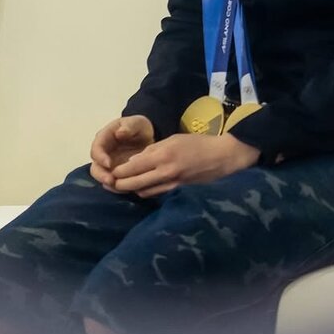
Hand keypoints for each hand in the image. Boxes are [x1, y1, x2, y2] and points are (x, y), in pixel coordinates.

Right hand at [90, 115, 155, 191]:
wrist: (146, 137)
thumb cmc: (138, 128)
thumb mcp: (136, 123)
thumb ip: (128, 127)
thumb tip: (120, 133)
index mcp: (104, 138)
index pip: (96, 148)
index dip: (100, 157)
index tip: (109, 163)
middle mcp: (103, 153)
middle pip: (96, 167)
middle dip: (101, 175)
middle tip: (110, 181)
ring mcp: (108, 165)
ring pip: (103, 177)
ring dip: (109, 184)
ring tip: (118, 187)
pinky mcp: (116, 174)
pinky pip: (114, 183)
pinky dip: (118, 187)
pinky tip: (127, 189)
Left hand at [108, 132, 261, 197]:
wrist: (223, 158)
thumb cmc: (198, 144)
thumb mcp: (173, 139)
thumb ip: (152, 150)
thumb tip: (134, 161)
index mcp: (163, 155)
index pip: (132, 168)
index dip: (118, 172)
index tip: (110, 172)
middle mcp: (165, 172)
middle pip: (134, 184)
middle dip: (119, 185)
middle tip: (110, 184)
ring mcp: (172, 184)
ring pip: (143, 192)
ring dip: (131, 190)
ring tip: (122, 187)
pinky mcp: (178, 191)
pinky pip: (156, 194)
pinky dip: (145, 192)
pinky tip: (141, 189)